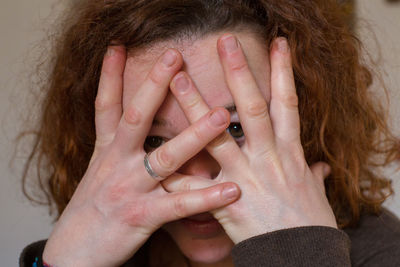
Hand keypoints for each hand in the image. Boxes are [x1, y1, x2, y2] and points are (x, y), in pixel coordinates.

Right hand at [42, 46, 240, 265]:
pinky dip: (206, 197)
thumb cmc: (92, 209)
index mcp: (107, 151)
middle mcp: (117, 163)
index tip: (117, 46)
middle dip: (153, 86)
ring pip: (165, 158)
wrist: (75, 252)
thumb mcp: (99, 171)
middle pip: (135, 119)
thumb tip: (134, 123)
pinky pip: (179, 205)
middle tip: (174, 57)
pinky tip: (231, 189)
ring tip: (222, 116)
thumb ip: (118, 146)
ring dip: (194, 135)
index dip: (108, 76)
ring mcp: (130, 189)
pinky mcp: (142, 217)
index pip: (106, 107)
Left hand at [163, 35, 336, 243]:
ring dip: (196, 106)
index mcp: (290, 153)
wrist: (301, 258)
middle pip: (252, 109)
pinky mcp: (226, 201)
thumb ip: (313, 175)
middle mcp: (268, 159)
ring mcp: (246, 178)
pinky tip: (153, 151)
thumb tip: (322, 167)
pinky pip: (193, 183)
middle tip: (223, 43)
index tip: (280, 44)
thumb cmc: (310, 225)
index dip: (285, 72)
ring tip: (177, 78)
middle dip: (239, 73)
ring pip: (217, 135)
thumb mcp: (315, 194)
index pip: (288, 104)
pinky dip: (176, 168)